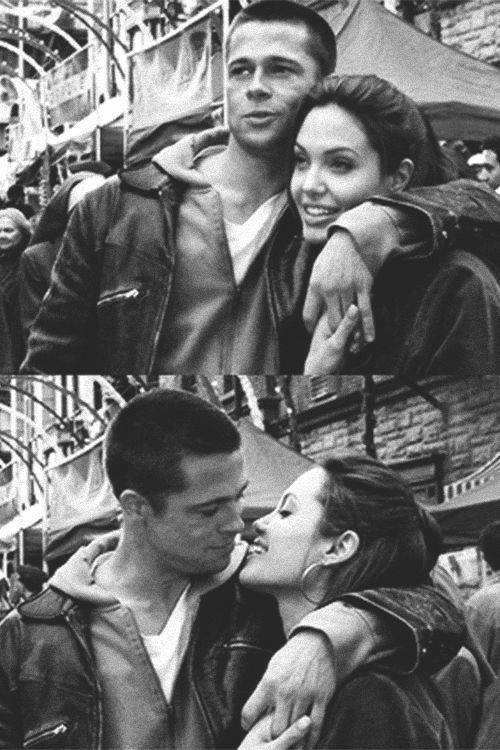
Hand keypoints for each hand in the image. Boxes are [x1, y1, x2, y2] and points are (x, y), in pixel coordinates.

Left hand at [242, 631, 334, 748]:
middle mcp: (286, 692)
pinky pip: (316, 725)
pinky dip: (311, 739)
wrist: (314, 643)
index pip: (250, 712)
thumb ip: (264, 690)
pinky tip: (307, 746)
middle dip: (273, 738)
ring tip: (289, 748)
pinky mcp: (321, 698)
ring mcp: (305, 696)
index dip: (246, 722)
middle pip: (276, 728)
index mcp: (269, 683)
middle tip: (271, 741)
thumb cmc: (289, 657)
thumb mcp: (271, 668)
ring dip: (293, 742)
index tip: (247, 726)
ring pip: (296, 730)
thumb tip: (256, 710)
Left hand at [303, 229, 374, 343]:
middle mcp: (331, 288)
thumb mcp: (316, 272)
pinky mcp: (363, 286)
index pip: (309, 315)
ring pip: (348, 318)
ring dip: (350, 333)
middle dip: (333, 333)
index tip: (312, 333)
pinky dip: (367, 326)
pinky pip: (365, 310)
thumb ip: (315, 292)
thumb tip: (314, 311)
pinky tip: (368, 339)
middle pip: (330, 321)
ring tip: (351, 344)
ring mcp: (348, 287)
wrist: (349, 240)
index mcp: (315, 285)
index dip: (310, 327)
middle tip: (336, 340)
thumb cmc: (330, 258)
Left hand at [304, 306, 359, 373]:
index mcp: (327, 317)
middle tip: (354, 343)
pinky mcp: (345, 336)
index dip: (357, 321)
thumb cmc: (322, 361)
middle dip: (360, 331)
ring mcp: (339, 328)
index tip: (355, 336)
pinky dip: (360, 342)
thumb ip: (346, 325)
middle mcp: (333, 320)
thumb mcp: (336, 343)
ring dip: (361, 338)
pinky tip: (354, 350)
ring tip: (353, 348)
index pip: (349, 308)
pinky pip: (359, 333)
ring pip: (360, 325)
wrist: (319, 376)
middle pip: (357, 316)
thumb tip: (355, 306)